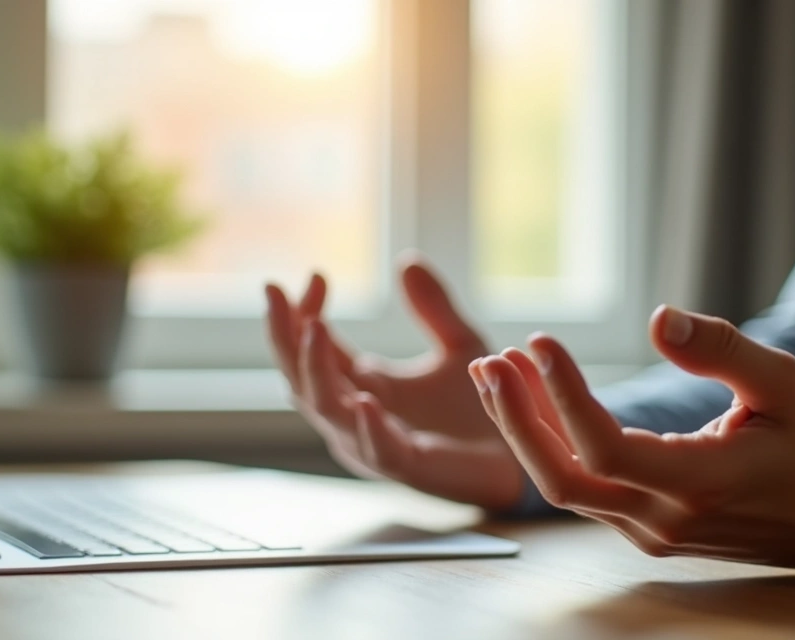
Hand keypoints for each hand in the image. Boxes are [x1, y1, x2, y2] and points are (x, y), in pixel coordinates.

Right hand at [265, 257, 523, 509]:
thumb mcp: (459, 344)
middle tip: (276, 293)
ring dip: (314, 369)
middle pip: (301, 376)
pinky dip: (368, 427)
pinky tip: (364, 400)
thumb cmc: (481, 406)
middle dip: (284, 335)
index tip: (314, 274)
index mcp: (362, 385)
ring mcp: (375, 443)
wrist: (518, 452)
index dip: (304, 312)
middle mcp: (357, 415)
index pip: (315, 347)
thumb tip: (407, 260)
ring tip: (314, 327)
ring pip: (325, 410)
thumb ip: (433, 308)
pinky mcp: (408, 468)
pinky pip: (377, 449)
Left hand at [469, 305, 794, 575]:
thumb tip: (658, 317)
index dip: (563, 396)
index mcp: (702, 483)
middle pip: (563, 479)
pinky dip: (549, 444)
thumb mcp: (782, 382)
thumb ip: (721, 349)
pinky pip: (581, 488)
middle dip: (515, 420)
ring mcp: (648, 531)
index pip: (606, 447)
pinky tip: (532, 399)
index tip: (540, 342)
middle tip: (490, 361)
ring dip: (524, 429)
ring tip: (497, 371)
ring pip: (564, 486)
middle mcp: (665, 518)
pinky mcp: (641, 529)